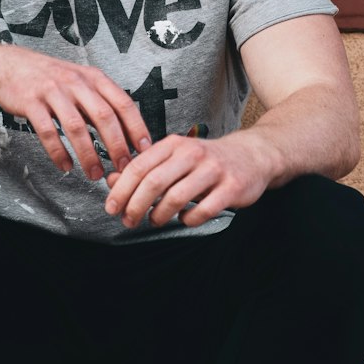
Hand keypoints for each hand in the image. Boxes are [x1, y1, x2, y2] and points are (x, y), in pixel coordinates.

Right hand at [0, 44, 150, 180]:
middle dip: (117, 145)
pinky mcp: (32, 102)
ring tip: (95, 174)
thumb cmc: (51, 79)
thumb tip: (128, 135)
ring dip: (88, 154)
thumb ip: (102, 105)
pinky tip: (65, 166)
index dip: (137, 127)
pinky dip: (58, 152)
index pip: (123, 103)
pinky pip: (48, 131)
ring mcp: (53, 91)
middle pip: (104, 116)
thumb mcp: (82, 83)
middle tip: (123, 168)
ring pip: (76, 126)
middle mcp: (76, 82)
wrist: (9, 66)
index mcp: (94, 78)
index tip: (145, 150)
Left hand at [104, 130, 275, 229]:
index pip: (139, 166)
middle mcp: (192, 153)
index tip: (111, 207)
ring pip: (176, 198)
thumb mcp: (174, 157)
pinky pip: (202, 211)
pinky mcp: (231, 188)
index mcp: (174, 144)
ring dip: (159, 215)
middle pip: (154, 182)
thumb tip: (111, 181)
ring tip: (155, 220)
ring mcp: (214, 170)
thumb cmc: (206, 160)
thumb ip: (144, 169)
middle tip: (128, 220)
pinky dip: (188, 220)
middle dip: (135, 206)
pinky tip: (185, 218)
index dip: (121, 189)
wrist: (252, 155)